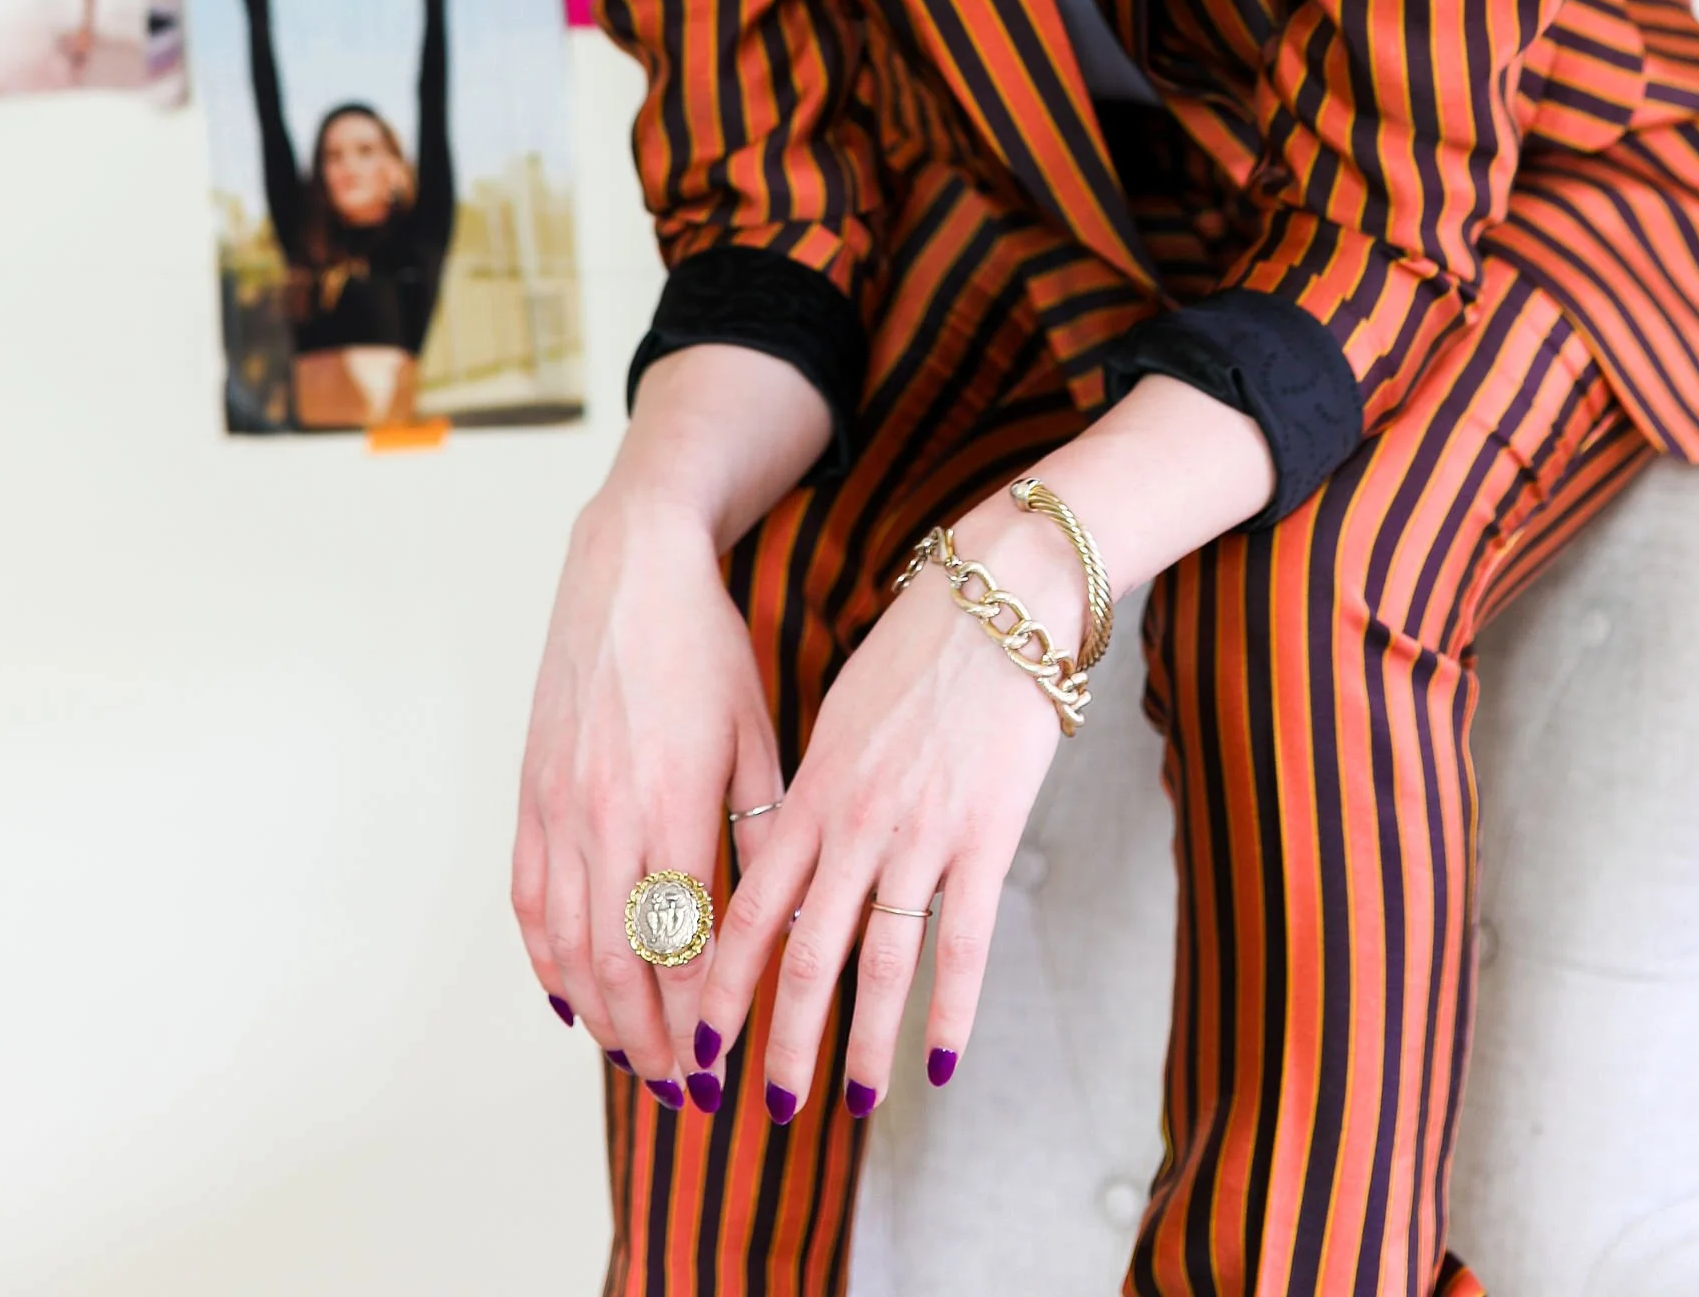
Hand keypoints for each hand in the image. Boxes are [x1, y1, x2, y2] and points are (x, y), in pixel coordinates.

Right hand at [513, 486, 783, 1092]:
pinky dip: (546, 960)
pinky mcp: (531, 794)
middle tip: (682, 1092)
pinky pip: (531, 900)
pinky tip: (569, 998)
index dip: (698, 1024)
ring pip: (569, 947)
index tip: (722, 1074)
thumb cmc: (705, 647)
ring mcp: (558, 810)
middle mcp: (604, 820)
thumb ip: (766, 835)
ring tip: (634, 1061)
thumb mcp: (757, 738)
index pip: (680, 952)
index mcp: (670, 809)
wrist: (629, 569)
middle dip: (651, 1043)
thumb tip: (792, 921)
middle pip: (619, 968)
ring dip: (600, 1017)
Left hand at [687, 492, 1082, 1112]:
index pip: (746, 909)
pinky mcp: (985, 836)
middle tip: (764, 1105)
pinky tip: (940, 1060)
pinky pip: (962, 943)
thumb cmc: (916, 645)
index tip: (698, 1042)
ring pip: (880, 964)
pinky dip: (952, 1009)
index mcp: (811, 791)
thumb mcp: (841, 715)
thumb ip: (812, 791)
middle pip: (804, 954)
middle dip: (779, 1038)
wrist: (1000, 593)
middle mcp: (854, 822)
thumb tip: (784, 855)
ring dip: (862, 1043)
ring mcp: (920, 833)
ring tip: (854, 1104)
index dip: (718, 985)